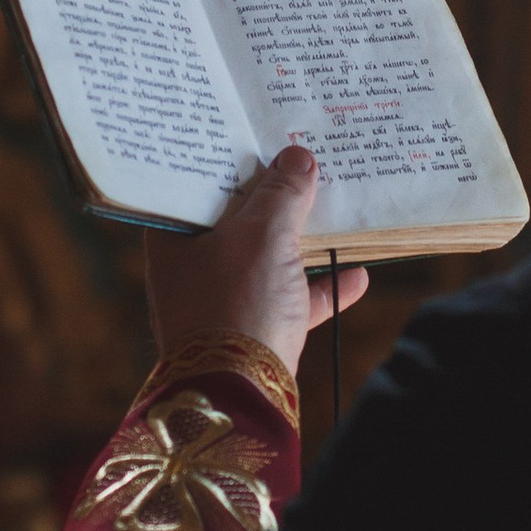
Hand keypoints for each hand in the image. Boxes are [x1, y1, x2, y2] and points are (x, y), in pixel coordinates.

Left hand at [145, 146, 368, 381]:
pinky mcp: (252, 334)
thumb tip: (297, 158)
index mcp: (174, 237)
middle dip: (274, 198)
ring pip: (266, 260)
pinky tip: (356, 276)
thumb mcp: (262, 235)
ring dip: (300, 241)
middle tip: (304, 162)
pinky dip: (320, 288)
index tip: (259, 135)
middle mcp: (191, 268)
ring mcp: (221, 303)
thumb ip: (282, 193)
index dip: (229, 159)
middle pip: (236, 221)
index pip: (197, 185)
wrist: (240, 395)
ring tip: (333, 211)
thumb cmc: (237, 303)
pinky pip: (290, 301)